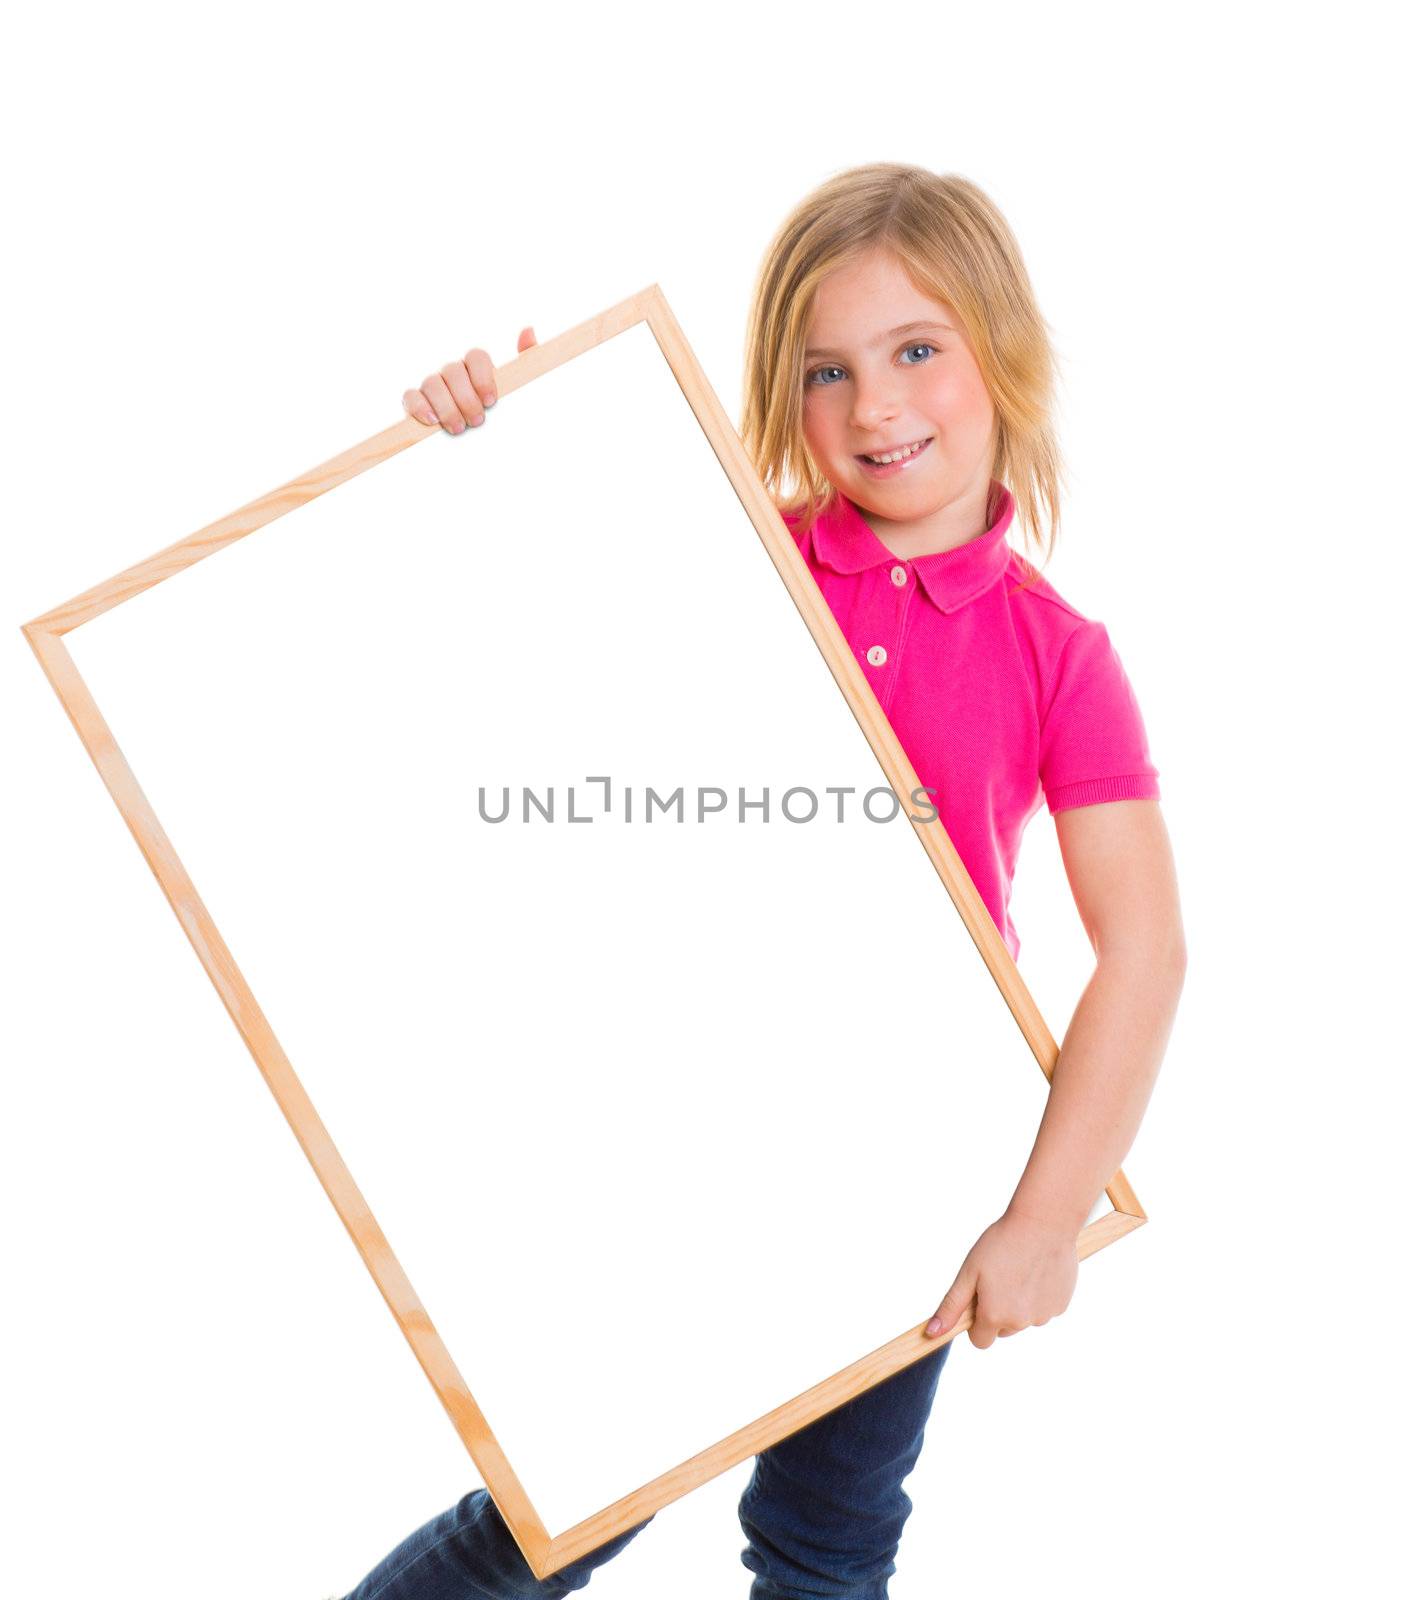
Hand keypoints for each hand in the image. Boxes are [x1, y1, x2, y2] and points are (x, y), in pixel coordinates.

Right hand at [403, 326, 537, 433]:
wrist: (490, 446)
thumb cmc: (502, 416)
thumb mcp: (520, 391)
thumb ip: (526, 360)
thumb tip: (528, 331)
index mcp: (476, 368)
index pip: (476, 356)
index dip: (482, 377)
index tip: (491, 401)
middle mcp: (453, 373)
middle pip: (453, 371)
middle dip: (465, 398)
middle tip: (478, 421)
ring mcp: (433, 386)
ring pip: (432, 383)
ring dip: (446, 406)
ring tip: (458, 428)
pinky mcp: (417, 403)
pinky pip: (411, 396)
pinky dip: (420, 406)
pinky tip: (432, 421)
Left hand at [924, 1207, 1078, 1348]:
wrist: (1044, 1223)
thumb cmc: (1002, 1243)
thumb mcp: (969, 1272)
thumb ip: (951, 1306)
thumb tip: (932, 1333)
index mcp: (995, 1316)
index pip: (980, 1341)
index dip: (975, 1321)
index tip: (979, 1298)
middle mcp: (1020, 1322)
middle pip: (1002, 1329)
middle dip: (998, 1310)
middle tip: (999, 1278)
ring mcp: (1044, 1316)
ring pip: (1024, 1318)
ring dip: (1019, 1303)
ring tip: (1019, 1269)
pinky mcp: (1060, 1305)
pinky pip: (1043, 1308)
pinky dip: (1038, 1295)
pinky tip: (1037, 1269)